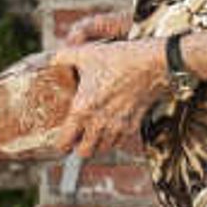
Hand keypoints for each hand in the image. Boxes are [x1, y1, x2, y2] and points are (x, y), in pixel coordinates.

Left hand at [52, 35, 171, 158]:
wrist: (152, 64)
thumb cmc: (120, 59)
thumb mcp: (86, 54)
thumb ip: (63, 57)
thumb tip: (53, 60)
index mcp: (82, 109)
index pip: (65, 142)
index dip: (60, 144)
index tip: (61, 140)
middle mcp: (99, 123)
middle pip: (84, 153)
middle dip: (78, 147)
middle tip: (77, 138)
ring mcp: (118, 127)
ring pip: (103, 149)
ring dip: (97, 143)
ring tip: (94, 132)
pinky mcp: (133, 125)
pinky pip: (120, 141)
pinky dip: (114, 138)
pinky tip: (111, 126)